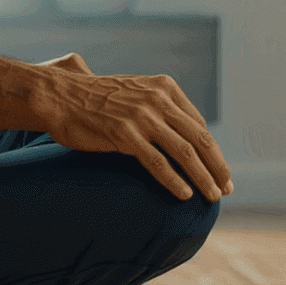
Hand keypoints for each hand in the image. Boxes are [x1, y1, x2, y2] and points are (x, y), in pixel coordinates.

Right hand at [37, 57, 232, 201]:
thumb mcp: (134, 90)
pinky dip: (175, 180)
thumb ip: (158, 104)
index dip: (213, 151)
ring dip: (203, 177)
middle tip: (226, 189)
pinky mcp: (124, 135)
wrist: (59, 95)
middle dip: (217, 166)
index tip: (221, 171)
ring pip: (184, 152)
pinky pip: (157, 162)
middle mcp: (157, 99)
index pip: (199, 124)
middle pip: (199, 138)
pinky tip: (184, 195)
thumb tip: (181, 129)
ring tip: (213, 197)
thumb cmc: (94, 97)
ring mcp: (141, 117)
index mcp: (164, 87)